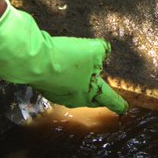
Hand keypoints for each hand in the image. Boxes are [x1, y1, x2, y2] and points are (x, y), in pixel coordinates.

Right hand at [0, 0, 126, 113]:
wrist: (33, 60)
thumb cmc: (67, 58)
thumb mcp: (93, 49)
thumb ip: (103, 51)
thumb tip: (104, 52)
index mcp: (90, 94)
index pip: (110, 101)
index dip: (119, 103)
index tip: (125, 108)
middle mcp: (75, 99)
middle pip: (91, 94)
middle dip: (97, 88)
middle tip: (102, 80)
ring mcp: (59, 94)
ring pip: (75, 86)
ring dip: (78, 76)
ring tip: (79, 62)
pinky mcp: (46, 85)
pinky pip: (61, 80)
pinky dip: (64, 71)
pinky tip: (61, 60)